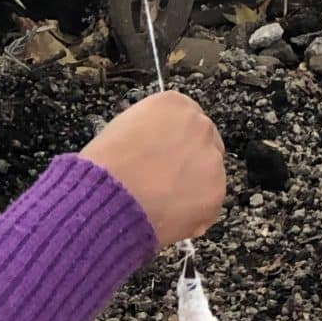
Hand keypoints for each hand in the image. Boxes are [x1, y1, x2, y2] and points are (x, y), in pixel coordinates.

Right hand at [80, 92, 225, 246]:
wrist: (108, 196)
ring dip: (194, 188)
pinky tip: (169, 216)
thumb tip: (158, 148)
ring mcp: (212, 159)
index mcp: (174, 104)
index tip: (169, 156)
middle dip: (191, 161)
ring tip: (162, 203)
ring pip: (210, 175)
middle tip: (168, 181)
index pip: (188, 118)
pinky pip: (209, 204)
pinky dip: (194, 213)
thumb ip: (150, 131)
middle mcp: (199, 125)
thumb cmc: (105, 164)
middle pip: (205, 143)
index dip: (177, 141)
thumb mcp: (122, 129)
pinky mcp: (216, 192)